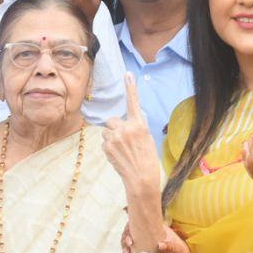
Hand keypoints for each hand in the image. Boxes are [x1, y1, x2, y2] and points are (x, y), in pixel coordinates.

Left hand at [103, 73, 160, 198]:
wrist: (141, 179)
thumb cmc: (147, 160)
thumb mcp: (147, 140)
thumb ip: (136, 129)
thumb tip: (126, 125)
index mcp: (139, 125)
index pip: (134, 103)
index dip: (130, 88)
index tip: (127, 74)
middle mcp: (126, 128)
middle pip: (112, 120)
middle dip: (115, 128)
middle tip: (123, 141)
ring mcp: (115, 138)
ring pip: (106, 131)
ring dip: (111, 138)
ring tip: (122, 151)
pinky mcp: (107, 146)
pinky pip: (104, 142)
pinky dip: (109, 148)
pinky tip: (118, 156)